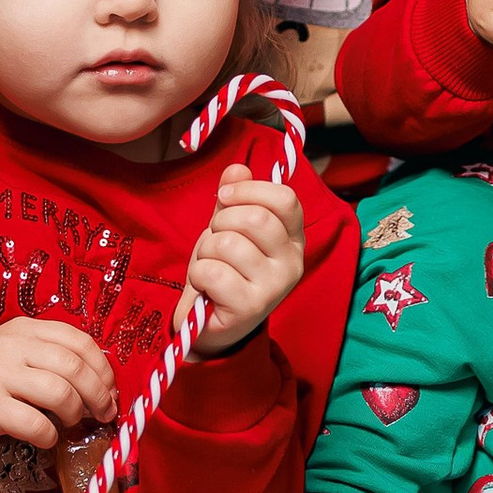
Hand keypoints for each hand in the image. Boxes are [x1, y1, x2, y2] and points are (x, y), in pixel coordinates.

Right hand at [0, 317, 116, 457]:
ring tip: (70, 422)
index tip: (111, 391)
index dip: (103, 369)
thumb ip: (54, 360)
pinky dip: (49, 435)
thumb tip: (105, 385)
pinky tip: (46, 437)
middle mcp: (11, 346)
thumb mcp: (18, 356)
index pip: (80, 341)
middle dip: (98, 395)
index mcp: (25, 329)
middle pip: (74, 367)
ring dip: (75, 413)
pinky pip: (35, 423)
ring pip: (59, 392)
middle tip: (102, 413)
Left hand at [181, 170, 306, 353]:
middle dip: (220, 223)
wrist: (211, 323)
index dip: (248, 190)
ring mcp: (275, 286)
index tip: (223, 198)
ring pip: (227, 243)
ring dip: (205, 252)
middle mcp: (292, 262)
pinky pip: (212, 271)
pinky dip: (198, 275)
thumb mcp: (229, 228)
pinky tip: (207, 288)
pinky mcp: (251, 306)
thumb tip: (237, 169)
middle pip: (254, 218)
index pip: (285, 198)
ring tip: (211, 267)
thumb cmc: (224, 271)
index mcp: (293, 238)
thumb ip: (234, 198)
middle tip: (215, 242)